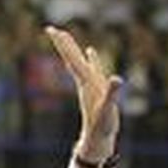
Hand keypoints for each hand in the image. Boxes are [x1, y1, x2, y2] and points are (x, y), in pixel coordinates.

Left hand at [44, 26, 121, 163]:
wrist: (98, 139)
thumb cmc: (102, 126)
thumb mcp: (108, 109)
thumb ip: (111, 94)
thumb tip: (116, 79)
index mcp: (86, 82)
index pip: (73, 59)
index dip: (64, 45)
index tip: (52, 31)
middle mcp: (84, 81)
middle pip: (71, 58)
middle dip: (62, 43)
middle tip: (50, 29)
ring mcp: (90, 84)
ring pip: (78, 61)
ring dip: (72, 48)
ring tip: (64, 35)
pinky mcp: (97, 88)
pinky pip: (92, 68)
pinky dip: (91, 58)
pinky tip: (91, 50)